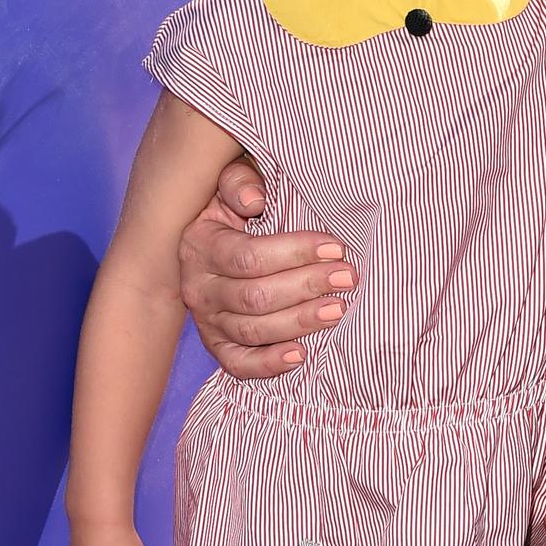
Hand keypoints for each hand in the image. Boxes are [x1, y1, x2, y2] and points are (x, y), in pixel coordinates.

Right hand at [177, 159, 359, 379]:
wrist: (216, 241)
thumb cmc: (239, 209)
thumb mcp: (234, 184)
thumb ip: (240, 181)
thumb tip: (254, 200)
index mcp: (199, 245)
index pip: (248, 256)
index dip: (295, 253)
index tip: (336, 247)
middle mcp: (197, 287)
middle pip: (255, 297)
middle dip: (307, 286)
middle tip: (347, 277)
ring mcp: (206, 321)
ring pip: (253, 330)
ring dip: (300, 322)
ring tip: (339, 309)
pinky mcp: (218, 347)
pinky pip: (239, 364)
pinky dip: (269, 364)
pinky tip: (303, 355)